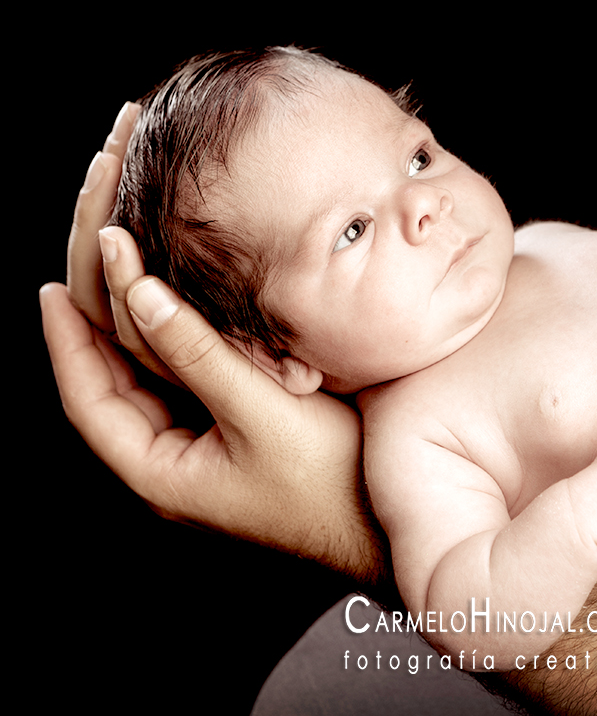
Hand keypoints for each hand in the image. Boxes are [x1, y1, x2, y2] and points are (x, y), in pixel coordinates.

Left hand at [48, 103, 385, 584]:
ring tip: (124, 242)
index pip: (89, 396)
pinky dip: (176, 322)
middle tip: (93, 231)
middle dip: (98, 301)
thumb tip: (140, 290)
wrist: (390, 519)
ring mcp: (202, 437)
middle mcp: (171, 453)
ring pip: (149, 363)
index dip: (66, 338)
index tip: (52, 283)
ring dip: (135, 305)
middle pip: (114, 370)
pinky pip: (187, 365)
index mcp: (160, 469)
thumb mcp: (263, 419)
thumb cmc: (334, 485)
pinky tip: (175, 285)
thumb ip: (200, 356)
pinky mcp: (234, 421)